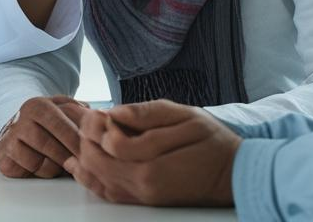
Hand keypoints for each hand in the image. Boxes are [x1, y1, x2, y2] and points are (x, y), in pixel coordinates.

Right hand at [0, 95, 91, 178]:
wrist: (16, 131)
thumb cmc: (46, 123)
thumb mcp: (61, 109)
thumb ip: (78, 111)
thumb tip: (96, 117)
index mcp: (38, 105)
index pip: (60, 124)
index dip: (76, 140)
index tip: (90, 151)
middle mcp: (21, 120)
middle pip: (49, 144)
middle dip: (68, 157)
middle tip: (81, 164)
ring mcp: (10, 139)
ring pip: (38, 160)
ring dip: (54, 166)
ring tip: (62, 163)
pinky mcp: (4, 157)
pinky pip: (27, 170)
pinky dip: (41, 171)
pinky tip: (45, 166)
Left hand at [64, 101, 240, 206]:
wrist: (233, 175)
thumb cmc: (212, 143)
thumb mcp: (186, 116)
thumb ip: (147, 114)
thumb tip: (115, 112)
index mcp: (153, 163)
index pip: (109, 143)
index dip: (99, 124)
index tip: (103, 110)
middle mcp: (143, 185)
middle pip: (96, 162)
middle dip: (87, 138)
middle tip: (93, 119)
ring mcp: (142, 196)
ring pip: (97, 179)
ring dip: (85, 156)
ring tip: (88, 135)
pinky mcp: (143, 201)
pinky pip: (107, 193)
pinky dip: (89, 178)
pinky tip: (79, 165)